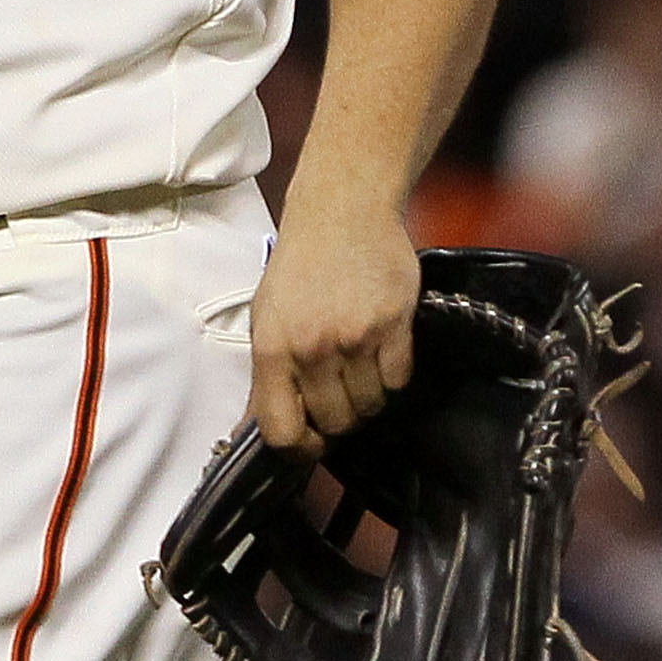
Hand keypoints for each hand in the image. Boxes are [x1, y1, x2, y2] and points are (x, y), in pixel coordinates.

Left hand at [246, 197, 419, 456]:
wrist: (342, 212)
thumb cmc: (301, 265)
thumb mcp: (266, 316)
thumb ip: (268, 374)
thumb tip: (262, 425)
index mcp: (273, 348)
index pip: (280, 430)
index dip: (298, 449)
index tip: (311, 443)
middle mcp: (312, 348)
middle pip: (335, 423)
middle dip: (339, 416)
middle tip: (339, 390)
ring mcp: (356, 338)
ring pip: (370, 405)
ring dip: (368, 395)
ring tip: (359, 362)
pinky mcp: (395, 326)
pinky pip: (399, 380)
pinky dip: (393, 373)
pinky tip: (380, 346)